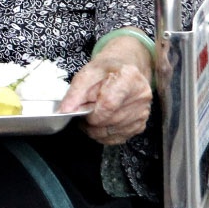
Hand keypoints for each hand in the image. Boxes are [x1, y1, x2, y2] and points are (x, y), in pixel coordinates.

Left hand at [61, 31, 153, 145]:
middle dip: (91, 121)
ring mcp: (142, 112)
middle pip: (110, 120)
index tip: (82, 112)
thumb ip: (75, 93)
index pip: (109, 104)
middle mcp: (141, 95)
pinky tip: (100, 123)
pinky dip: (104, 134)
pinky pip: (117, 138)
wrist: (122, 69)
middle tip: (84, 112)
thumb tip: (65, 111)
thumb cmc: (105, 70)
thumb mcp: (86, 73)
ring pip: (111, 131)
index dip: (92, 113)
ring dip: (95, 129)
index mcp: (129, 77)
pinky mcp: (140, 124)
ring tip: (91, 116)